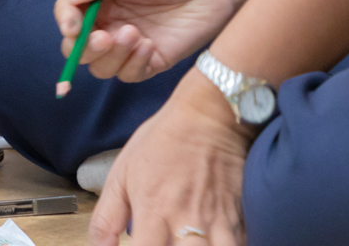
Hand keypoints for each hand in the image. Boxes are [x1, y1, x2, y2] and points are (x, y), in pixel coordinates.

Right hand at [58, 0, 247, 80]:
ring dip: (111, 56)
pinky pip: (130, 75)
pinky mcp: (153, 61)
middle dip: (85, 48)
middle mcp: (109, 23)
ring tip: (135, 34)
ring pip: (101, 67)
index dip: (65, 22)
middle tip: (103, 36)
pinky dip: (134, 64)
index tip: (74, 25)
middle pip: (78, 49)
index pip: (68, 16)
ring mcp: (130, 45)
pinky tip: (150, 45)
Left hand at [91, 73, 252, 245]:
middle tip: (165, 245)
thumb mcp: (122, 173)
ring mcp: (217, 222)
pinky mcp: (241, 218)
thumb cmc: (163, 141)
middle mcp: (186, 221)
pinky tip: (211, 243)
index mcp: (153, 210)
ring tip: (188, 245)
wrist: (209, 115)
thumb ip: (107, 217)